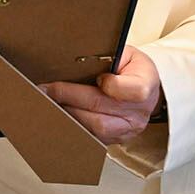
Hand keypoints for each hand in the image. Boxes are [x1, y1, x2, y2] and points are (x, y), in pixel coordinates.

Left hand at [41, 46, 161, 143]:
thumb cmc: (133, 68)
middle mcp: (139, 112)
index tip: (97, 78)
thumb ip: (108, 56)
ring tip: (50, 102)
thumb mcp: (126, 54)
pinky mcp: (116, 139)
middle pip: (102, 108)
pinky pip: (92, 136)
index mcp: (146, 84)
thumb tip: (75, 59)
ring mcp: (127, 129)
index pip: (133, 90)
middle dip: (71, 97)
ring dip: (69, 113)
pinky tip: (60, 114)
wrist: (146, 89)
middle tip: (47, 89)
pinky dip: (74, 125)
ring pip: (96, 127)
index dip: (111, 85)